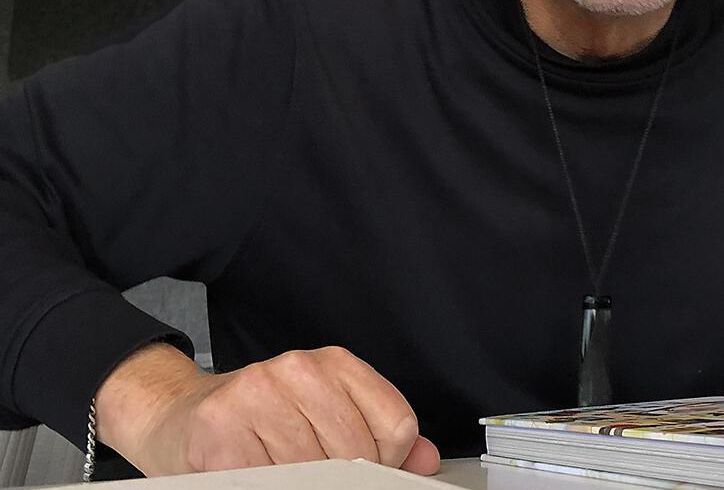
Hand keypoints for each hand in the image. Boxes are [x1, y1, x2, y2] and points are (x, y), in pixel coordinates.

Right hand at [95, 343, 440, 475]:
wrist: (178, 416)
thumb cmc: (257, 420)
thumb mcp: (325, 415)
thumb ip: (378, 434)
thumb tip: (426, 461)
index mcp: (333, 363)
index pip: (395, 424)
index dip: (388, 461)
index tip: (367, 467)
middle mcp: (297, 370)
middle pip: (356, 452)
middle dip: (345, 478)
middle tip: (318, 476)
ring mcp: (256, 397)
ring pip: (315, 471)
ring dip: (305, 483)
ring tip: (285, 473)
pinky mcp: (220, 432)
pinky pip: (269, 481)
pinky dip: (270, 486)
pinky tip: (258, 475)